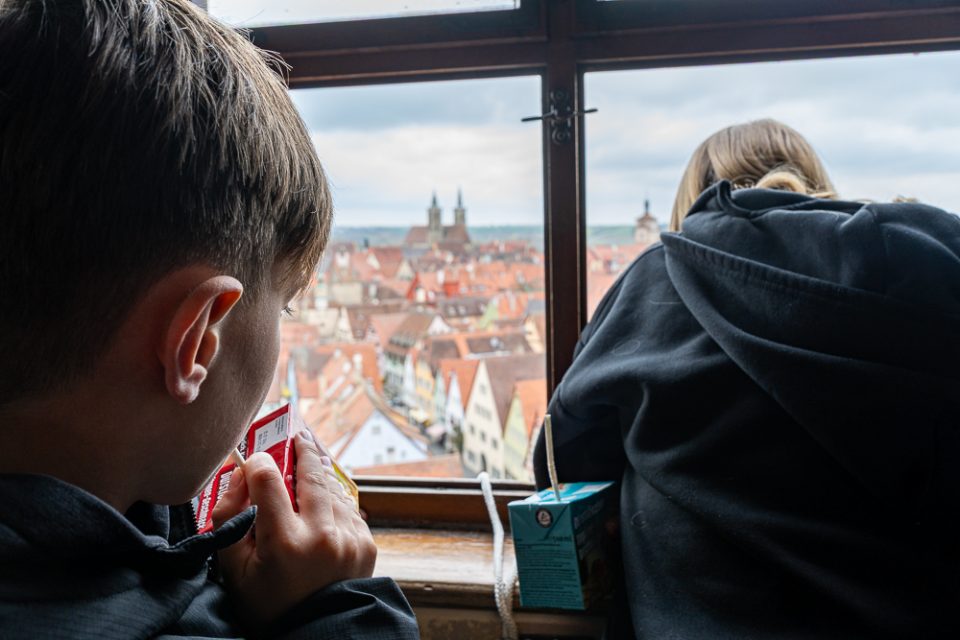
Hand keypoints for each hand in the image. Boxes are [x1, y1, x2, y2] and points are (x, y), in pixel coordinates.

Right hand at [212, 431, 376, 623]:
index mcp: (284, 543)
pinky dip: (334, 500)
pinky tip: (324, 499)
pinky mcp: (366, 543)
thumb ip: (230, 518)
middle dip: (302, 450)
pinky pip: (348, 508)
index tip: (254, 460)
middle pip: (311, 473)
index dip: (259, 463)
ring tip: (310, 459)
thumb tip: (241, 475)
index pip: (269, 480)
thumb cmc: (268, 603)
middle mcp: (321, 536)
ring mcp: (349, 538)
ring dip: (320, 474)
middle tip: (297, 434)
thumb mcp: (234, 569)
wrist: (316, 632)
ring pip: (333, 488)